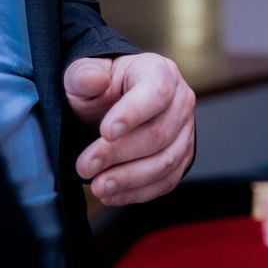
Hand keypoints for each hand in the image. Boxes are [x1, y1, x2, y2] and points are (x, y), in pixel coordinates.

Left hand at [65, 52, 195, 205]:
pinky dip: (138, 192)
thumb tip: (93, 81)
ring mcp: (185, 131)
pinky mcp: (181, 158)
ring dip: (129, 178)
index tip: (105, 132)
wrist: (111, 105)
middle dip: (119, 154)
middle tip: (85, 166)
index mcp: (160, 72)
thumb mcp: (82, 75)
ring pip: (166, 161)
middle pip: (159, 133)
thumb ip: (83, 76)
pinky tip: (112, 194)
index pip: (156, 92)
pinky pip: (167, 181)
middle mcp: (181, 100)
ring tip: (98, 186)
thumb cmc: (101, 89)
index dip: (133, 113)